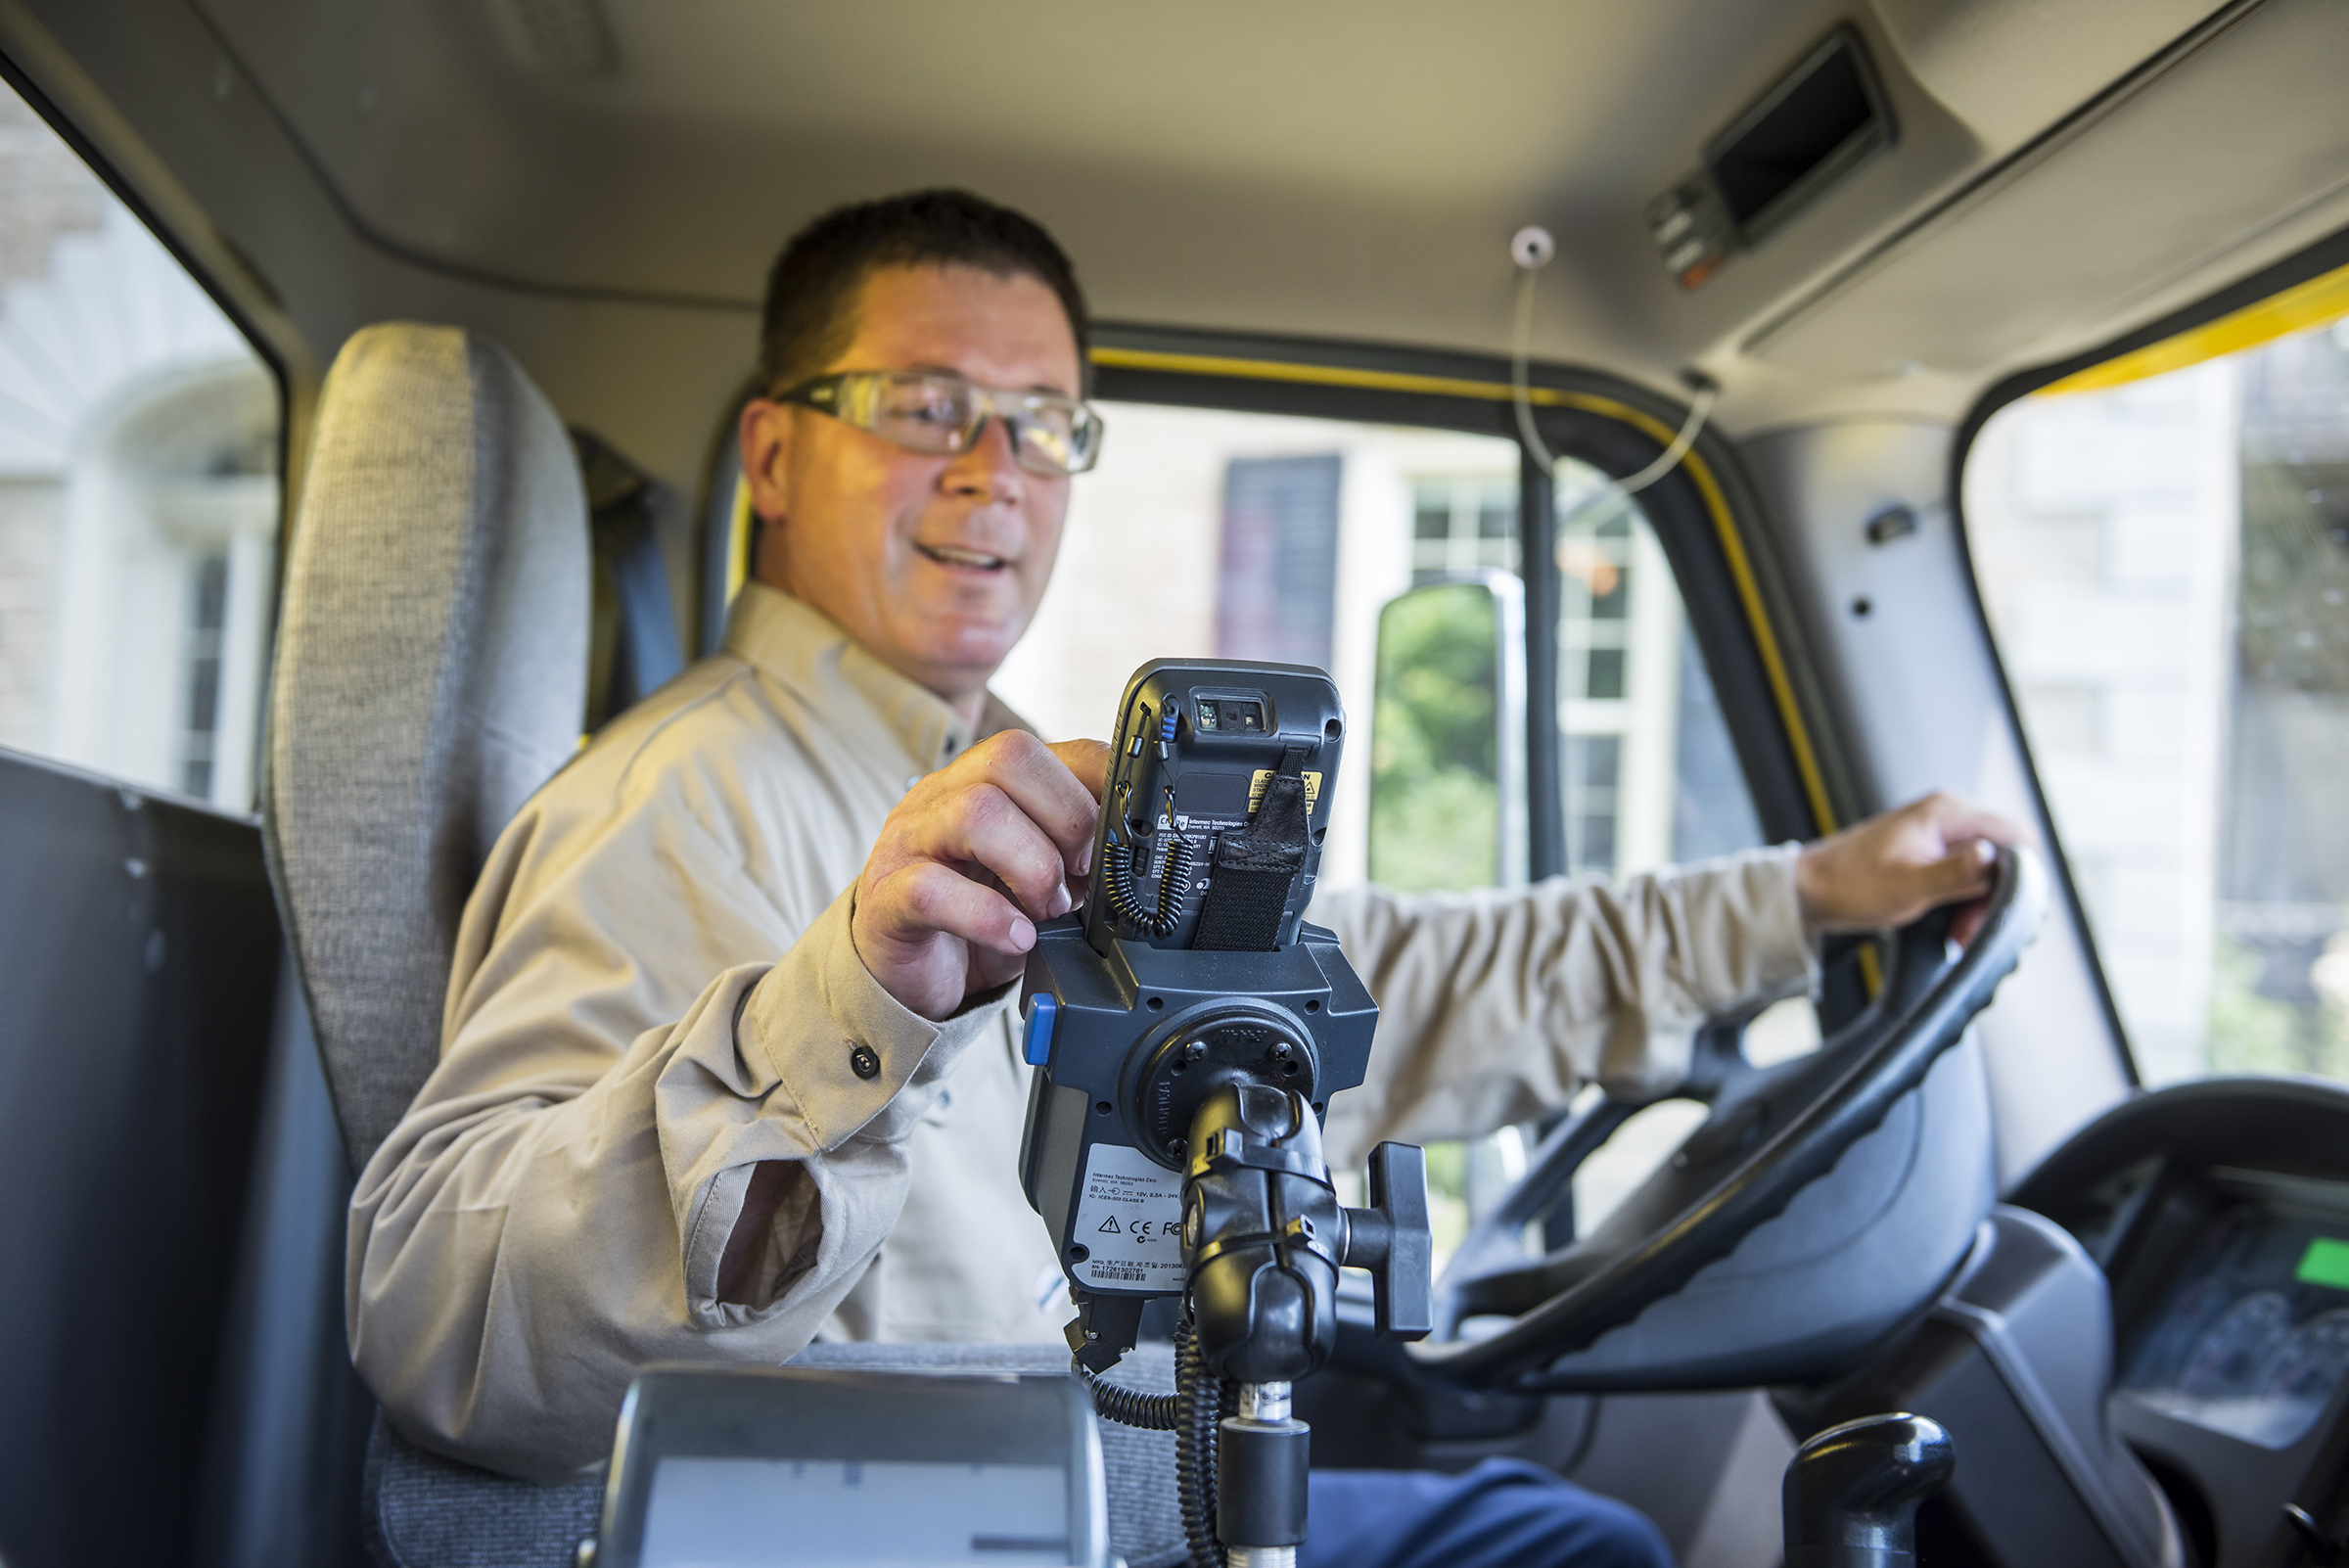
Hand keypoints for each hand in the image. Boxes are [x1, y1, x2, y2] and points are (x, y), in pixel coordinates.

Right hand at [852, 733, 1110, 1019]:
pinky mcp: (885, 898)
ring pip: (975, 812)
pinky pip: (931, 889)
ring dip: (1032, 867)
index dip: (1096, 781)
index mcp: (985, 780)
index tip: (1122, 836)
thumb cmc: (980, 915)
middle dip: (1069, 817)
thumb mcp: (1041, 874)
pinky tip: (1017, 937)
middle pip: (1009, 755)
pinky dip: (987, 915)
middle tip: (1083, 874)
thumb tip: (1133, 850)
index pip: (1046, 745)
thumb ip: (1077, 850)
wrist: (912, 974)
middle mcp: (945, 795)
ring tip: (1048, 909)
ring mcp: (910, 841)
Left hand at [1795, 792, 2035, 946]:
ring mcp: (1941, 834)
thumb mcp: (1909, 884)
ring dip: (1979, 906)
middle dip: (1995, 898)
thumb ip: (1956, 873)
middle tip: (1971, 932)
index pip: (2016, 835)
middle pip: (2005, 856)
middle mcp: (1949, 816)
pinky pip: (1967, 876)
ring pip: (1988, 871)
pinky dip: (1965, 903)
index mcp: (1948, 812)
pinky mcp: (1933, 852)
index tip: (2009, 911)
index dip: (2023, 875)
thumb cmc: (1852, 884)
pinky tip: (1952, 926)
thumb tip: (1996, 859)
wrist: (1812, 889)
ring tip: (1958, 935)